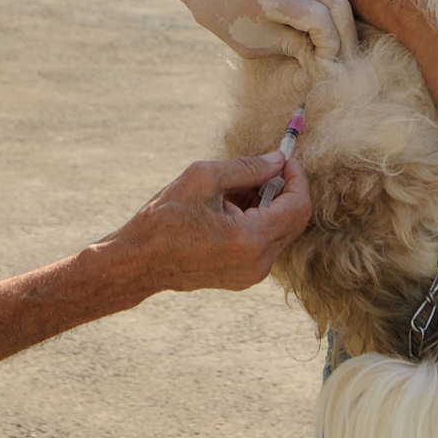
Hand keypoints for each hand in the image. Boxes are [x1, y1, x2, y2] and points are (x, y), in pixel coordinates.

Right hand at [115, 151, 310, 292]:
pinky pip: (265, 245)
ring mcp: (252, 274)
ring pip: (280, 232)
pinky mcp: (243, 278)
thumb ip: (247, 168)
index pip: (298, 206)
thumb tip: (278, 160)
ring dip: (269, 206)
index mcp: (251, 239)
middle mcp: (258, 263)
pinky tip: (230, 209)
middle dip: (284, 190)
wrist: (139, 261)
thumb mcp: (203, 179)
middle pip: (295, 221)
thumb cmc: (164, 219)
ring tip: (235, 190)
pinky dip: (258, 222)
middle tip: (262, 169)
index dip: (297, 178)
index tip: (286, 160)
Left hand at [162, 0, 356, 59]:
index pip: (318, 17)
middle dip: (346, 35)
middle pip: (337, 4)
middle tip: (346, 60)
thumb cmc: (227, 18)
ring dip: (341, 24)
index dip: (329, 43)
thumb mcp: (254, 44)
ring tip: (337, 50)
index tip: (327, 63)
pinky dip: (330, 11)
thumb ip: (292, 48)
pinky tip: (324, 30)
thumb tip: (327, 62)